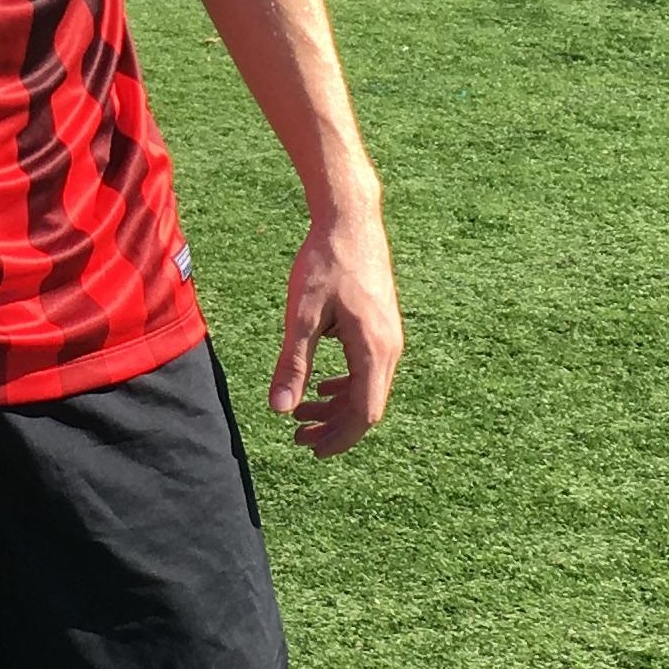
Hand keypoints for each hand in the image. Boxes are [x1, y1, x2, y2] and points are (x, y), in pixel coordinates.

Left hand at [268, 206, 402, 456]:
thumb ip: (293, 364)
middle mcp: (390, 349)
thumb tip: (278, 410)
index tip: (309, 447)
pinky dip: (345, 384)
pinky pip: (368, 369)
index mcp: (374, 351)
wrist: (351, 220)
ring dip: (336, 406)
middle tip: (298, 438)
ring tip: (302, 413)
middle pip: (367, 407)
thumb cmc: (326, 263)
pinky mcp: (381, 326)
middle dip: (334, 427)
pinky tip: (320, 385)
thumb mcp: (302, 316)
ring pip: (367, 388)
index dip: (339, 438)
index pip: (364, 414)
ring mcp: (389, 337)